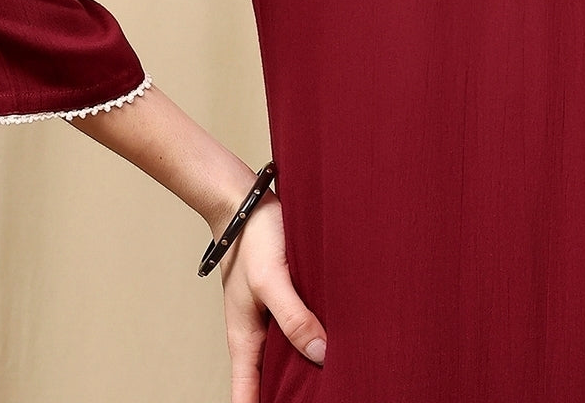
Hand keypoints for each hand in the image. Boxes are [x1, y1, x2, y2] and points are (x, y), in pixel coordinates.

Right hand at [217, 188, 326, 402]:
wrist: (247, 201)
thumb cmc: (252, 240)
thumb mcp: (272, 281)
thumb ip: (294, 318)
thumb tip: (321, 355)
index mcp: (245, 342)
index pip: (245, 397)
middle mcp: (258, 336)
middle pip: (270, 384)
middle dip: (289, 396)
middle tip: (326, 399)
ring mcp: (272, 319)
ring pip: (289, 357)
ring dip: (305, 369)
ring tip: (336, 382)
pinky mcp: (287, 300)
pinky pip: (300, 329)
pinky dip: (314, 340)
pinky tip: (339, 343)